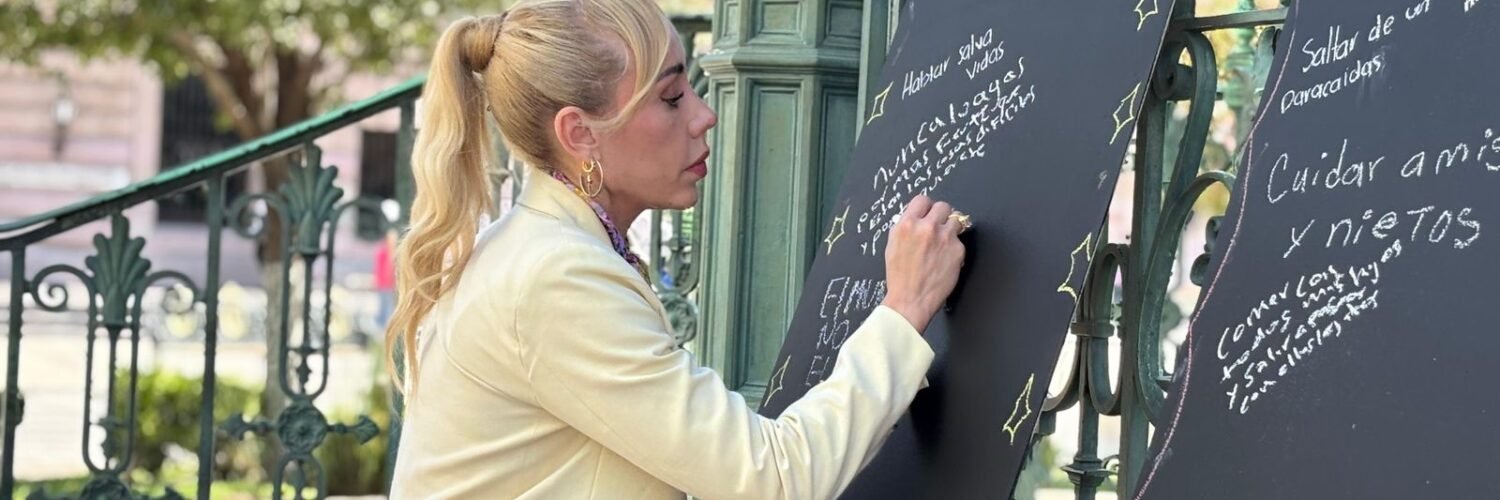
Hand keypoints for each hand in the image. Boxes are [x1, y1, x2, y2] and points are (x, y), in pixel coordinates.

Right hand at [880, 195, 967, 332]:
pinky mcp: (957, 250)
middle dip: (940, 215)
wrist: (911, 300)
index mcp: (906, 224)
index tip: (927, 213)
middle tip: (938, 227)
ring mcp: (944, 238)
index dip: (926, 207)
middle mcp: (926, 227)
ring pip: (956, 219)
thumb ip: (905, 227)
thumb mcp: (892, 246)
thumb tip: (915, 217)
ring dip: (951, 228)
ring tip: (944, 242)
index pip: (922, 200)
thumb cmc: (900, 277)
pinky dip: (954, 248)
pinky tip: (945, 259)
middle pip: (942, 206)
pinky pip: (959, 240)